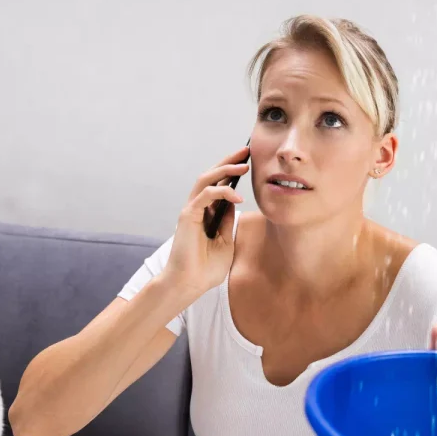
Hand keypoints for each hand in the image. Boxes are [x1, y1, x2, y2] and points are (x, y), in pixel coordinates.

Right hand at [160, 145, 249, 297]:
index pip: (219, 186)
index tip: (248, 162)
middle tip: (246, 151)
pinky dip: (221, 191)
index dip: (232, 172)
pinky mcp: (187, 216)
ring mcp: (190, 210)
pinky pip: (205, 195)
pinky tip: (237, 195)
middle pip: (211, 176)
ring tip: (243, 164)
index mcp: (205, 214)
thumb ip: (227, 222)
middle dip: (229, 162)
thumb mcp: (226, 242)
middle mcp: (196, 208)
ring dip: (225, 169)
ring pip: (206, 179)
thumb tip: (234, 203)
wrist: (190, 284)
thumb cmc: (205, 269)